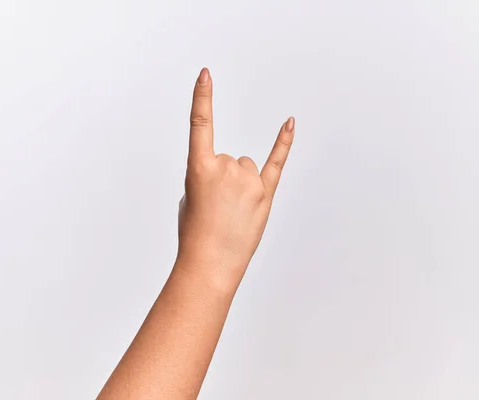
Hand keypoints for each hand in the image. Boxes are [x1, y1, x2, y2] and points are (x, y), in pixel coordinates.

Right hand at [176, 68, 294, 284]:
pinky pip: (276, 161)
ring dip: (240, 186)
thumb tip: (226, 175)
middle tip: (217, 209)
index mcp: (199, 168)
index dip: (202, 97)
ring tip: (233, 212)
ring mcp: (248, 180)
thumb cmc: (195, 233)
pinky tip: (289, 123)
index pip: (200, 124)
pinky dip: (283, 143)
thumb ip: (206, 175)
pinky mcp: (266, 193)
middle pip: (229, 159)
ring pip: (247, 168)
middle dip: (223, 182)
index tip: (206, 75)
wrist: (210, 264)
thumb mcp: (189, 198)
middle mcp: (226, 167)